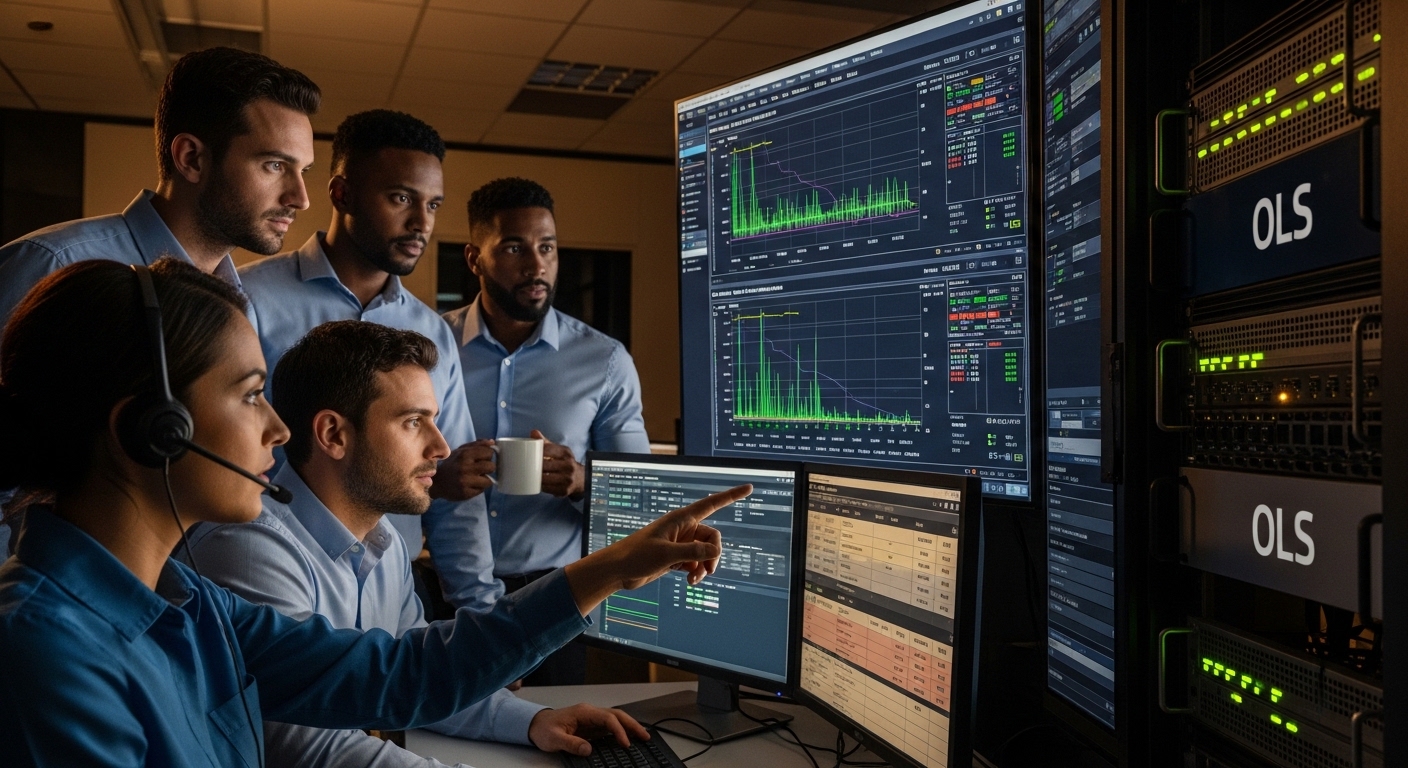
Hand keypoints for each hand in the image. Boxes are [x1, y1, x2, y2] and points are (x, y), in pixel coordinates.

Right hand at [430, 440, 495, 500]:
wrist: (437, 482)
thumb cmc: (452, 464)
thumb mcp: (461, 451)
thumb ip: (477, 445)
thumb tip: (492, 442)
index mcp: (464, 454)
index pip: (488, 452)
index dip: (487, 455)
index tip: (483, 458)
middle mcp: (465, 467)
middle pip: (491, 467)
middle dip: (489, 468)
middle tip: (481, 469)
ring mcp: (465, 482)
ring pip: (489, 481)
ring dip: (485, 480)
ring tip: (477, 478)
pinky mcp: (465, 493)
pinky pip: (482, 490)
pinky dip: (479, 487)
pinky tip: (471, 485)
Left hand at [528, 704, 648, 755]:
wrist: (535, 725)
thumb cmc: (544, 729)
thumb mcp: (554, 739)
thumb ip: (571, 744)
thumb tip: (588, 749)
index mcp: (583, 712)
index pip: (607, 718)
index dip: (618, 731)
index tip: (625, 743)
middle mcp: (590, 713)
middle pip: (617, 715)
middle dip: (632, 725)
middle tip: (644, 736)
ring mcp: (591, 719)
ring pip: (616, 719)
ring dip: (630, 727)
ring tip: (642, 737)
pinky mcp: (591, 726)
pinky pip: (610, 727)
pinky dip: (622, 731)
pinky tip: (628, 738)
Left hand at [533, 430, 584, 497]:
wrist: (580, 478)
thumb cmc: (565, 462)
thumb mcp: (559, 451)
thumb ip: (546, 443)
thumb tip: (533, 432)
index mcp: (566, 453)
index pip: (548, 449)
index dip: (536, 451)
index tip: (528, 453)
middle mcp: (569, 465)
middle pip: (545, 465)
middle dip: (534, 465)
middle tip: (524, 465)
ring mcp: (567, 479)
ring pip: (545, 478)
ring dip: (535, 477)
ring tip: (527, 474)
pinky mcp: (563, 490)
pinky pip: (547, 488)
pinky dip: (539, 486)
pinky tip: (535, 483)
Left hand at [564, 484, 751, 613]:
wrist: (618, 571)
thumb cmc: (636, 556)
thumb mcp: (666, 555)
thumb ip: (693, 553)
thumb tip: (716, 553)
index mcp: (680, 519)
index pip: (712, 504)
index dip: (731, 496)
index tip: (749, 488)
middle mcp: (683, 529)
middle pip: (712, 537)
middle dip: (714, 554)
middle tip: (709, 570)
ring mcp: (680, 544)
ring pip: (705, 553)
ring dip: (705, 567)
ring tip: (694, 580)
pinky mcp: (676, 558)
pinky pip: (696, 563)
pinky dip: (696, 573)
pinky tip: (689, 582)